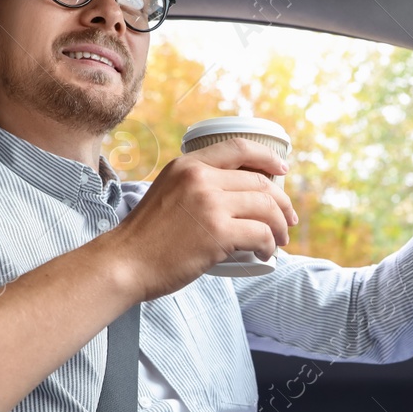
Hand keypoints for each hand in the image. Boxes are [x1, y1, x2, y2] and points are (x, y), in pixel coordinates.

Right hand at [105, 137, 297, 300]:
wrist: (125, 263)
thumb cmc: (146, 237)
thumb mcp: (167, 193)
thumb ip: (194, 187)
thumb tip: (232, 196)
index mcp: (188, 165)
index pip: (238, 148)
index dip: (267, 158)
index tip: (282, 172)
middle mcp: (200, 178)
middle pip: (259, 183)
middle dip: (281, 203)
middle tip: (287, 221)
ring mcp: (211, 205)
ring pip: (266, 208)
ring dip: (279, 226)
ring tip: (279, 241)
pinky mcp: (218, 233)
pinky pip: (261, 234)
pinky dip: (270, 245)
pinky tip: (266, 253)